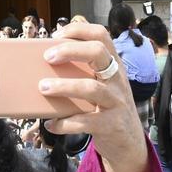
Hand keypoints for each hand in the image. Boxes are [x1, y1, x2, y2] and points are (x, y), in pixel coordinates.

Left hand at [40, 22, 152, 171]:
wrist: (128, 142)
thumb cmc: (106, 107)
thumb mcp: (103, 83)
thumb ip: (85, 69)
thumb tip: (50, 53)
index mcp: (113, 64)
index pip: (101, 35)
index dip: (79, 30)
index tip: (56, 35)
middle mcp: (117, 79)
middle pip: (98, 53)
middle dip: (71, 51)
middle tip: (47, 57)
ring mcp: (116, 101)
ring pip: (91, 88)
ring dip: (64, 86)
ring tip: (43, 87)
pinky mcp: (111, 124)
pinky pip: (85, 121)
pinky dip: (65, 123)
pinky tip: (52, 124)